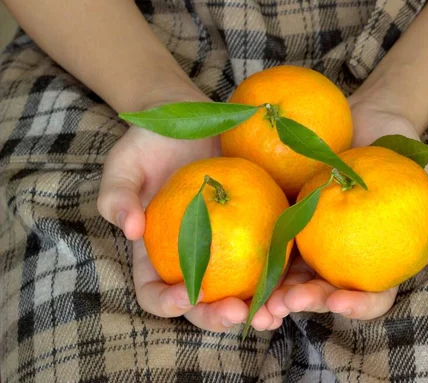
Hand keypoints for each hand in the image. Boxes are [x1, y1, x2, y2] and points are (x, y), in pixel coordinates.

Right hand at [97, 100, 277, 331]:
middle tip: (241, 314)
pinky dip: (286, 273)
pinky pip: (272, 258)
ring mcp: (228, 248)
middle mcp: (193, 260)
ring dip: (261, 307)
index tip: (191, 293)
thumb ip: (118, 195)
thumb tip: (129, 228)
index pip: (156, 293)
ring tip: (277, 310)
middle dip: (221, 317)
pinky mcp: (258, 230)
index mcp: (156, 255)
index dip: (169, 303)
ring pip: (243, 291)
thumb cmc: (150, 143)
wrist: (191, 118)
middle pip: (204, 304)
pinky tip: (301, 278)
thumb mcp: (124, 164)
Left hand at [265, 95, 427, 321]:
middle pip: (327, 292)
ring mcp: (315, 238)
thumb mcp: (425, 182)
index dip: (358, 306)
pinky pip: (275, 238)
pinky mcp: (290, 216)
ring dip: (279, 291)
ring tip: (265, 295)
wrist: (369, 115)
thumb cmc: (402, 151)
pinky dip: (264, 254)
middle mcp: (344, 255)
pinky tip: (250, 259)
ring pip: (295, 274)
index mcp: (378, 257)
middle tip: (290, 301)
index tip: (340, 302)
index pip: (372, 294)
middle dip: (308, 303)